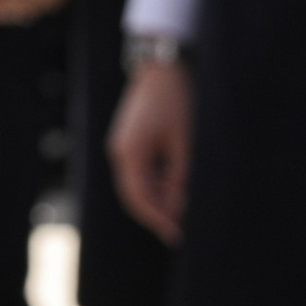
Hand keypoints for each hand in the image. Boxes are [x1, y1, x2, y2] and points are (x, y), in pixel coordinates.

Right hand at [109, 58, 192, 244]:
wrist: (161, 69)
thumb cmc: (176, 103)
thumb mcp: (185, 143)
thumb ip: (180, 177)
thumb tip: (179, 206)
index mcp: (129, 154)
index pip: (139, 198)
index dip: (158, 220)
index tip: (177, 236)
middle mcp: (120, 152)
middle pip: (133, 194)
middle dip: (156, 213)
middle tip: (180, 228)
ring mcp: (122, 146)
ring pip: (136, 184)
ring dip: (157, 198)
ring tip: (183, 207)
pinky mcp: (129, 141)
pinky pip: (138, 171)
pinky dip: (154, 184)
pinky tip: (174, 187)